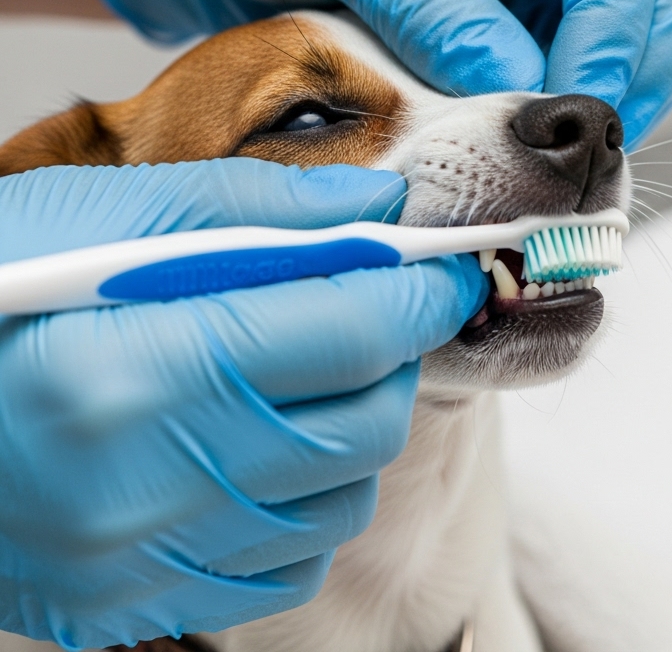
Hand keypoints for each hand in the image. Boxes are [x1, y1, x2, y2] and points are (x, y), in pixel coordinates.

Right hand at [0, 160, 485, 648]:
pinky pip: (289, 561)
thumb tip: (378, 204)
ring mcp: (147, 560)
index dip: (422, 292)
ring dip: (345, 430)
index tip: (443, 269)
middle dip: (386, 359)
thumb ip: (251, 206)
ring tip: (280, 379)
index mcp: (141, 370)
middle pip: (370, 423)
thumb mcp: (93, 217)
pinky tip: (245, 450)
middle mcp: (150, 485)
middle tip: (352, 315)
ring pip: (342, 497)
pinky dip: (298, 500)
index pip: (358, 331)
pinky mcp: (141, 602)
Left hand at [61, 0, 671, 145]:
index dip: (616, 23)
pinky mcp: (520, 14)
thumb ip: (429, 1)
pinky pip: (586, 64)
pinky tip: (527, 142)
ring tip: (551, 148)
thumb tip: (514, 90)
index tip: (566, 104)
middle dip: (645, 56)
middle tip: (585, 131)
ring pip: (647, 22)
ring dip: (617, 92)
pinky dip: (571, 111)